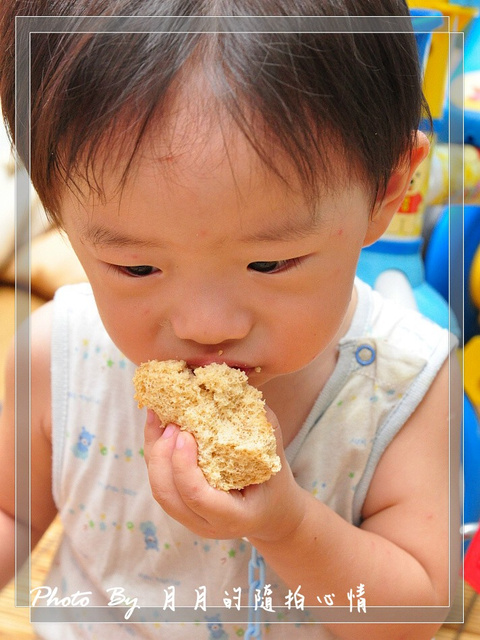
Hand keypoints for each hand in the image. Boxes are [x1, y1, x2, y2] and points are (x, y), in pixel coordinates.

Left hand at [143, 407, 306, 541]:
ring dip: (154, 452)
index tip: (186, 434)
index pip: (196, 496)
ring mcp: (189, 520)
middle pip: (167, 495)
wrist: (272, 515)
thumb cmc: (274, 484)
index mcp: (232, 518)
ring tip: (158, 418)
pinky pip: (161, 482)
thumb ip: (264, 429)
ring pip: (159, 488)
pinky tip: (157, 427)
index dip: (184, 465)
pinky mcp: (180, 507)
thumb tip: (241, 392)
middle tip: (171, 423)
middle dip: (162, 455)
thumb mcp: (276, 459)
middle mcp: (205, 525)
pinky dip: (155, 454)